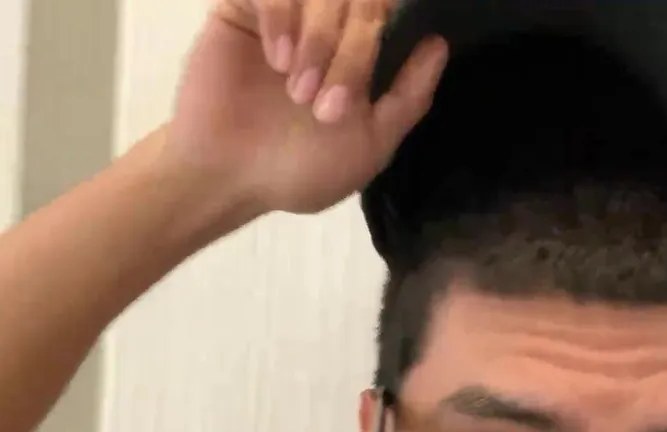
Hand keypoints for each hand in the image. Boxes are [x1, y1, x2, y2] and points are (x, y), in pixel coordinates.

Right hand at [164, 0, 447, 216]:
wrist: (227, 179)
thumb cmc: (298, 169)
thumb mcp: (369, 144)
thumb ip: (409, 97)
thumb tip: (439, 44)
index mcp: (361, 50)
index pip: (390, 14)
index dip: (377, 49)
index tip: (351, 105)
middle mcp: (328, 23)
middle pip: (365, 0)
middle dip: (352, 52)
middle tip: (323, 106)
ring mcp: (286, 11)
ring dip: (319, 38)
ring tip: (297, 90)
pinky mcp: (243, 4)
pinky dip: (282, 19)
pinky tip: (275, 61)